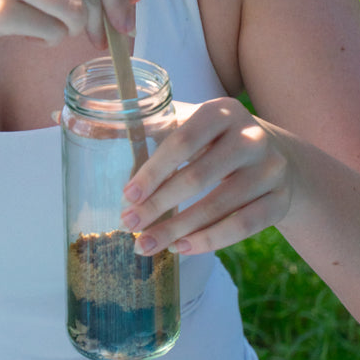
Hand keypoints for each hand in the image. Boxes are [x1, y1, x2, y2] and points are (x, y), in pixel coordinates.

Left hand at [119, 98, 292, 255]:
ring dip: (179, 230)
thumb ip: (145, 126)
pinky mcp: (280, 199)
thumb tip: (79, 124)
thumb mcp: (188, 123)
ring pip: (220, 206)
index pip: (183, 140)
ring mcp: (271, 168)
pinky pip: (244, 225)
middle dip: (159, 206)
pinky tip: (183, 248)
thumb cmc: (216, 141)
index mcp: (222, 111)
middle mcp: (251, 136)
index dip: (153, 170)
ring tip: (148, 245)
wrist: (277, 157)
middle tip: (130, 226)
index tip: (127, 195)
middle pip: (199, 177)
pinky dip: (211, 240)